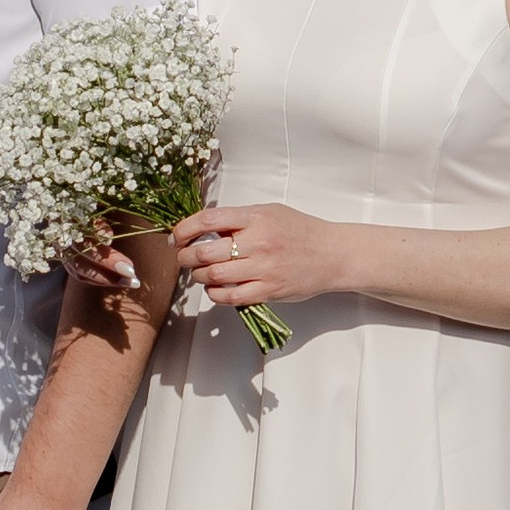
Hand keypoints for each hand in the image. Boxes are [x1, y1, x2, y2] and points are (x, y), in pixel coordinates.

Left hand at [174, 202, 353, 312]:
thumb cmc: (300, 231)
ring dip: (199, 276)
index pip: (208, 220)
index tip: (177, 237)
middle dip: (186, 257)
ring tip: (200, 273)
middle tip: (184, 258)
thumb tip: (203, 228)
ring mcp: (264, 268)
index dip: (184, 229)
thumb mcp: (269, 213)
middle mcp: (258, 242)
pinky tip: (214, 289)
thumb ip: (239, 219)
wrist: (333, 254)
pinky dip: (215, 294)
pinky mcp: (269, 291)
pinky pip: (230, 296)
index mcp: (256, 218)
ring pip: (214, 275)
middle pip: (204, 252)